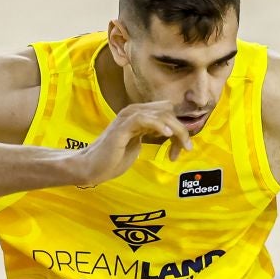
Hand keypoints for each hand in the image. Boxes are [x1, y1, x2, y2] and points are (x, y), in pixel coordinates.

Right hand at [75, 101, 192, 184]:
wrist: (92, 167)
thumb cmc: (113, 158)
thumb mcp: (138, 143)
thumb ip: (151, 133)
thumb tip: (172, 132)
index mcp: (138, 114)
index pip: (167, 110)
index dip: (179, 126)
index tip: (183, 147)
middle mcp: (133, 111)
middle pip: (167, 110)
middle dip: (181, 129)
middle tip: (187, 149)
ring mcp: (126, 117)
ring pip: (160, 114)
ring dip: (176, 130)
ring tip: (182, 147)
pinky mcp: (122, 127)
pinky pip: (143, 119)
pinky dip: (158, 125)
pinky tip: (167, 135)